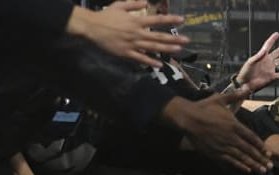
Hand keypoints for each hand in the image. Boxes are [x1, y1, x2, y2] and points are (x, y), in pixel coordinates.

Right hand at [67, 2, 188, 67]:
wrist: (92, 27)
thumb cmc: (106, 15)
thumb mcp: (120, 5)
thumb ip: (134, 4)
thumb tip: (146, 1)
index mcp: (137, 21)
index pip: (158, 20)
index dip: (170, 20)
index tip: (182, 20)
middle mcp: (137, 33)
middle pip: (159, 36)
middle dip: (174, 38)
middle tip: (186, 40)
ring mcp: (132, 44)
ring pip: (153, 48)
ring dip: (166, 49)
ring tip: (178, 50)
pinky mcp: (126, 53)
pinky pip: (140, 58)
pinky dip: (150, 62)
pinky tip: (159, 64)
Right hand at [164, 93, 272, 173]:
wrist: (187, 118)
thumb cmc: (204, 108)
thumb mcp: (220, 99)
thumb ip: (235, 96)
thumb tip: (247, 88)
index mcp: (234, 125)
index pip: (251, 137)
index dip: (261, 146)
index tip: (269, 153)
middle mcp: (230, 137)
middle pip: (249, 150)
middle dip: (260, 159)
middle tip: (270, 167)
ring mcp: (222, 146)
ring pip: (240, 158)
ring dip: (252, 165)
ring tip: (262, 171)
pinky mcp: (214, 153)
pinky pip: (229, 161)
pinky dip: (238, 166)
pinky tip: (246, 170)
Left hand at [235, 32, 278, 91]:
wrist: (245, 84)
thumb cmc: (245, 73)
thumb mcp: (250, 62)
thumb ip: (258, 56)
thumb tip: (264, 50)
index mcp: (261, 56)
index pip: (268, 46)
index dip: (272, 40)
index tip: (277, 34)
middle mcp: (267, 62)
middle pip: (276, 53)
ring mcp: (270, 69)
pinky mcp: (271, 77)